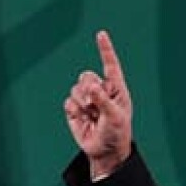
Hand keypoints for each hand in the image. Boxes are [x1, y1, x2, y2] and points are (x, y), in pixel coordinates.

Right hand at [63, 30, 132, 178]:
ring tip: (92, 116)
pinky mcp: (75, 109)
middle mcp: (100, 90)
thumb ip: (103, 100)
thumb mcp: (115, 116)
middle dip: (88, 89)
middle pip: (86, 76)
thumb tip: (91, 86)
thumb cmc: (117, 132)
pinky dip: (75, 112)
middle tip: (95, 104)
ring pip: (76, 89)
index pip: (110, 65)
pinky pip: (68, 102)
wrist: (105, 151)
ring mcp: (87, 99)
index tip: (101, 34)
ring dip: (83, 103)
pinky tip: (84, 120)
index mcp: (115, 88)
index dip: (105, 49)